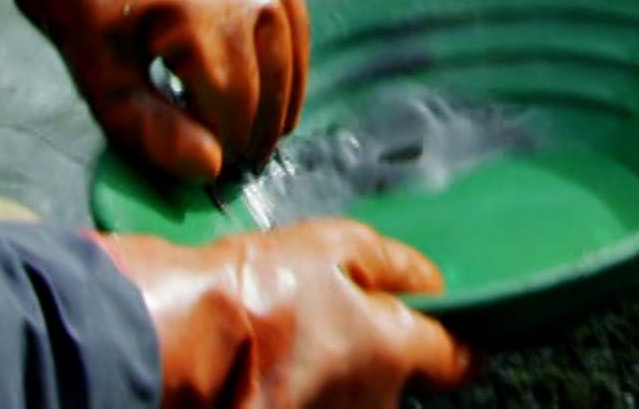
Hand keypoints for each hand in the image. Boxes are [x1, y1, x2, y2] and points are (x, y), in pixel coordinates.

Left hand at [0, 0, 309, 182]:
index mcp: (205, 22)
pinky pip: (296, 35)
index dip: (217, 156)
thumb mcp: (98, 75)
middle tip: (220, 164)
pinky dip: (286, 71)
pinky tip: (266, 94)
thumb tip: (212, 170)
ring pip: (289, 72)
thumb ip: (153, 131)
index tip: (196, 174)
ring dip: (271, 111)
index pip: (234, 118)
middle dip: (246, 139)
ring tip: (242, 138)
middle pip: (266, 99)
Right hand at [98, 221, 473, 408]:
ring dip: (334, 377)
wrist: (181, 338)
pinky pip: (315, 405)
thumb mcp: (336, 245)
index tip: (443, 334)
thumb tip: (432, 283)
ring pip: (352, 399)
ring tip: (290, 341)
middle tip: (331, 321)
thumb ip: (396, 265)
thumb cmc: (260, 286)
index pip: (457, 362)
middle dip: (374, 358)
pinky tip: (271, 368)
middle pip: (396, 384)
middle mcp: (375, 399)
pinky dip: (302, 391)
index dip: (455, 345)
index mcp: (396, 349)